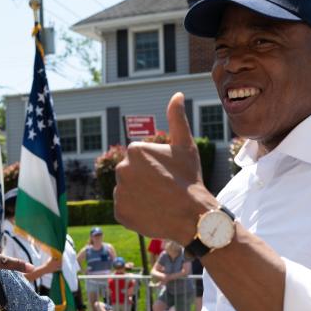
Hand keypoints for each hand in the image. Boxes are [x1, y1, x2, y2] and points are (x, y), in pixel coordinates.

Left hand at [114, 92, 214, 241]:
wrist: (192, 215)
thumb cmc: (189, 178)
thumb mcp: (185, 146)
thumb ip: (177, 118)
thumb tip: (177, 94)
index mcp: (135, 150)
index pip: (141, 158)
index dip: (157, 167)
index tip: (168, 175)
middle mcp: (121, 168)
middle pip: (132, 173)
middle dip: (146, 180)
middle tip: (164, 189)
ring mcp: (119, 191)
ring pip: (128, 191)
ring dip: (140, 195)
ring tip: (159, 201)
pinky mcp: (119, 212)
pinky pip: (125, 209)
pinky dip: (136, 211)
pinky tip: (152, 212)